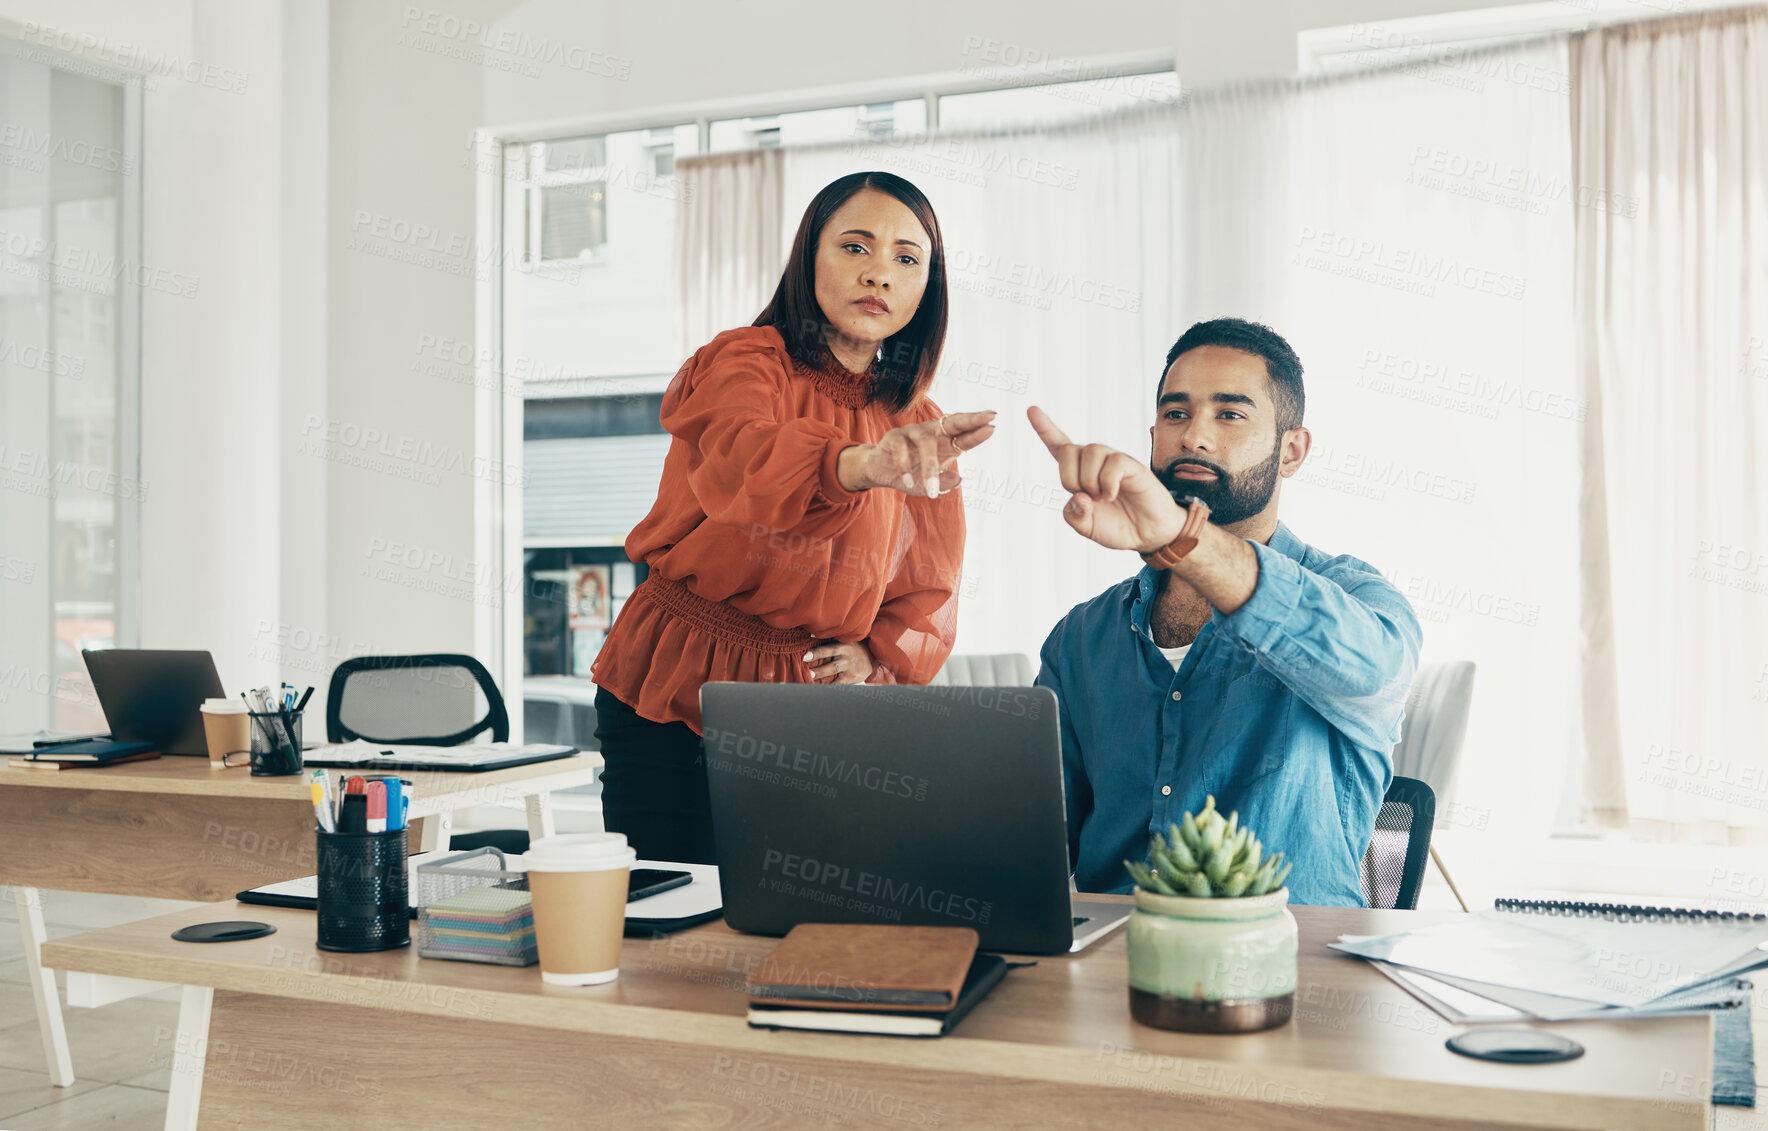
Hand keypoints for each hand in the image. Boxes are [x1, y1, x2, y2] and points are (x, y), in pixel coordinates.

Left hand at [803, 641, 874, 683]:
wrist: (870, 657)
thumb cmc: (851, 648)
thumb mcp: (844, 641)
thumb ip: (829, 640)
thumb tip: (810, 635)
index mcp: (843, 647)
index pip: (828, 650)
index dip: (817, 653)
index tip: (805, 657)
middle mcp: (846, 658)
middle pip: (832, 665)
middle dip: (819, 669)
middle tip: (808, 672)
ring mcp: (849, 669)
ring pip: (835, 673)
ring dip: (822, 676)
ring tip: (811, 678)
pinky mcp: (851, 678)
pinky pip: (839, 683)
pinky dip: (830, 685)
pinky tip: (820, 687)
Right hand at [837, 411, 996, 497]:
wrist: (881, 472)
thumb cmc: (911, 475)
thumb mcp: (931, 484)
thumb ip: (945, 483)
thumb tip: (959, 481)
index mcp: (945, 443)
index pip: (964, 435)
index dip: (978, 429)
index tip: (994, 423)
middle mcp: (931, 433)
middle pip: (953, 422)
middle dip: (971, 420)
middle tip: (988, 419)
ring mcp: (912, 432)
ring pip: (926, 442)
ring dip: (929, 468)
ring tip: (932, 491)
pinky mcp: (893, 437)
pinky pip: (901, 450)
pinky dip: (905, 468)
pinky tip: (908, 483)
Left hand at [1028, 405, 1184, 552]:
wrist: (1147, 535)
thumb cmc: (1117, 526)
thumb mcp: (1085, 526)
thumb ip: (1073, 514)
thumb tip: (1080, 496)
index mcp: (1079, 473)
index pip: (1058, 446)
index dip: (1045, 428)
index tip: (1031, 409)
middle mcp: (1094, 462)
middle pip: (1068, 450)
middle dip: (1069, 478)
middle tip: (1087, 498)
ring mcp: (1113, 461)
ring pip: (1090, 451)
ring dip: (1090, 482)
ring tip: (1104, 498)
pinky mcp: (1132, 465)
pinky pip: (1113, 463)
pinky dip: (1108, 483)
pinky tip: (1113, 494)